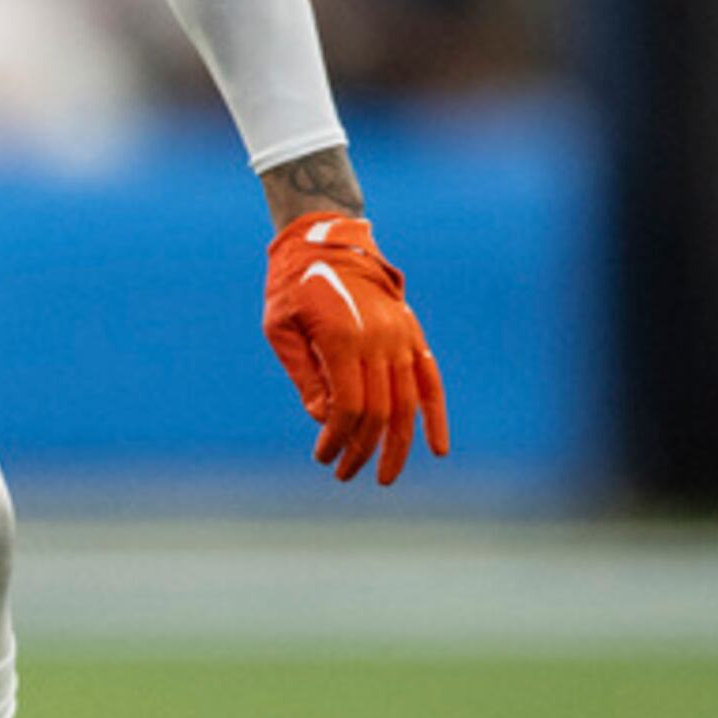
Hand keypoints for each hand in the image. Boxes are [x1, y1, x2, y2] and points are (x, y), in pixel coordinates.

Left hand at [263, 212, 448, 485]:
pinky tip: (437, 449)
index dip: (337, 438)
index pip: (349, 407)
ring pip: (407, 404)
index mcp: (343, 338)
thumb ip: (304, 374)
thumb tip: (322, 419)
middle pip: (379, 412)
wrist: (328, 241)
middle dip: (362, 450)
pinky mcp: (412, 334)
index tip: (322, 456)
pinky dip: (435, 416)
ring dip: (397, 445)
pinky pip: (431, 381)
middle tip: (344, 473)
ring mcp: (401, 337)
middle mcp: (379, 339)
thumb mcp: (280, 328)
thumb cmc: (293, 287)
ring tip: (384, 476)